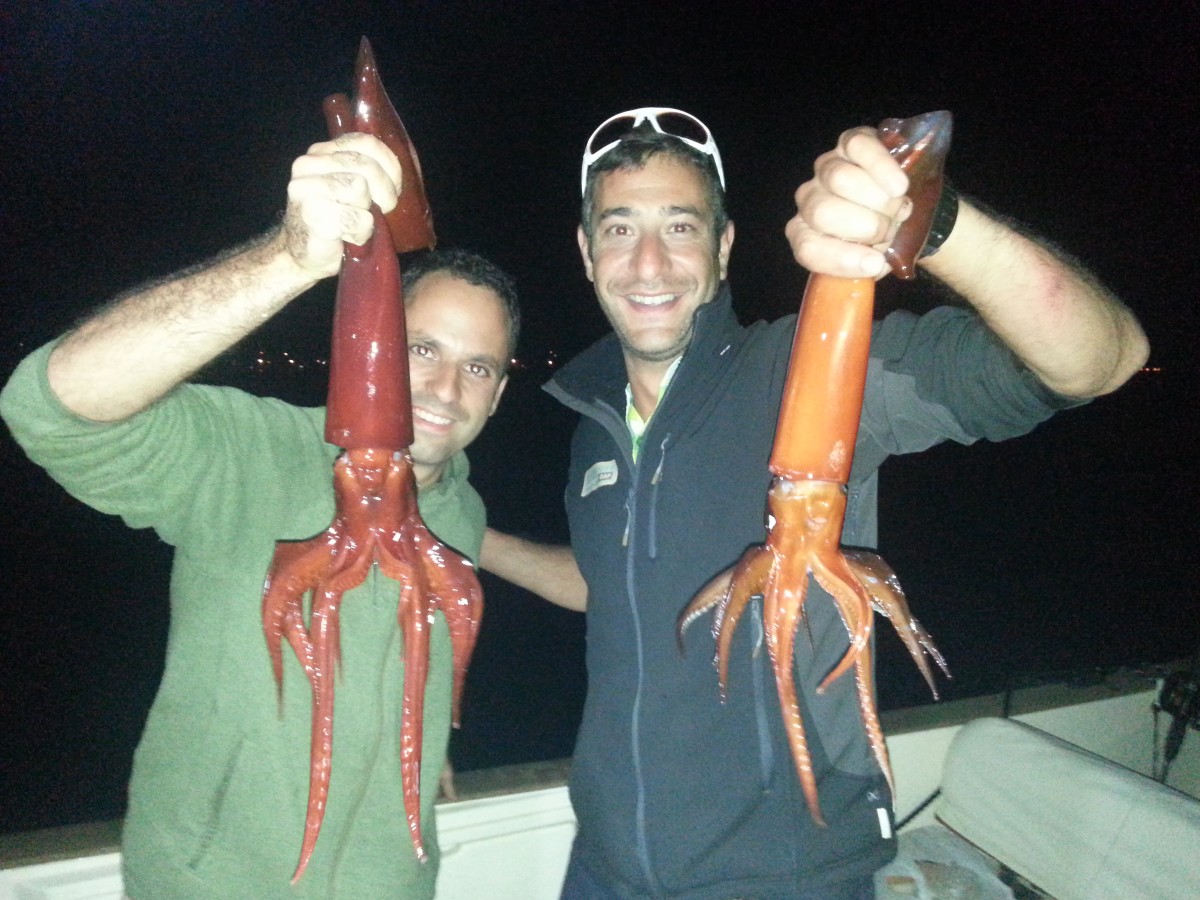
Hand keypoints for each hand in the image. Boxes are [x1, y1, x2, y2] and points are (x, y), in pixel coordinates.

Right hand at [279, 132, 403, 275]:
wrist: (305, 256)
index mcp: (322, 152)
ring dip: (367, 214)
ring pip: (359, 188)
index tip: (394, 188)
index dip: (389, 166)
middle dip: (383, 192)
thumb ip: (370, 171)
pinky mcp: (309, 213)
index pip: (365, 142)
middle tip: (379, 212)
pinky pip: (356, 219)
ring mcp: (304, 187)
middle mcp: (308, 164)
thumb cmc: (336, 223)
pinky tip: (346, 237)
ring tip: (355, 223)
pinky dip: (360, 233)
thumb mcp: (353, 189)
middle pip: (366, 165)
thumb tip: (407, 166)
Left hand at [785, 126, 912, 278]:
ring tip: (898, 208)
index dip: (841, 258)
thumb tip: (873, 262)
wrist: (906, 205)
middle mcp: (809, 200)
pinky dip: (881, 167)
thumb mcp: (875, 261)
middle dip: (867, 226)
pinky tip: (899, 185)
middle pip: (822, 212)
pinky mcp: (848, 142)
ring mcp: (825, 168)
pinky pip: (857, 147)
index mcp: (807, 235)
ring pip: (839, 179)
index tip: (875, 263)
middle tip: (890, 230)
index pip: (808, 248)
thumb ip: (866, 266)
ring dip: (879, 200)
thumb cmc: (884, 238)